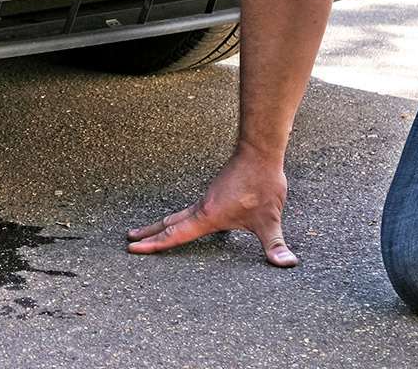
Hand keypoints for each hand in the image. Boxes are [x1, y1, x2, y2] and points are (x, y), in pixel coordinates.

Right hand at [126, 147, 298, 266]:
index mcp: (208, 216)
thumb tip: (287, 265)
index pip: (175, 234)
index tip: (134, 248)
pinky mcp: (213, 194)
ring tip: (147, 232)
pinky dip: (176, 218)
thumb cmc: (262, 185)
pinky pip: (188, 210)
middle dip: (150, 234)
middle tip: (130, 240)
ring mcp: (206, 199)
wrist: (259, 154)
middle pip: (169, 223)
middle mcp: (202, 208)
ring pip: (177, 215)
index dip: (154, 244)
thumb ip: (275, 245)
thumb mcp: (270, 220)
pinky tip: (182, 221)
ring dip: (160, 225)